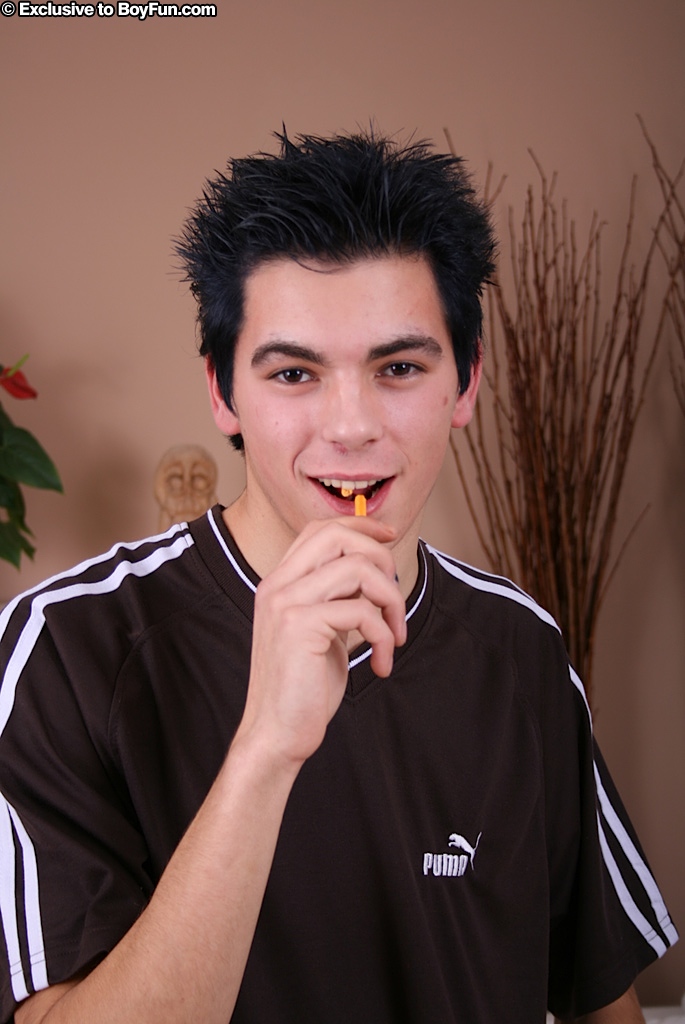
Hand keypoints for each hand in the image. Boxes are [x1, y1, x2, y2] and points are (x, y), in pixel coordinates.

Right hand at [235, 517, 406, 767]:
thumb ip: (338, 599)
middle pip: (337, 536)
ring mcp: (285, 603)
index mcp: (279, 584)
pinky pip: (361, 610)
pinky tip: (380, 664)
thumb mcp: (323, 632)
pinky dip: (383, 636)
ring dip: (391, 602)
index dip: (359, 526)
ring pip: (357, 569)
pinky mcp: (299, 625)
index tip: (390, 537)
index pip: (319, 530)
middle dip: (379, 558)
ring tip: (393, 637)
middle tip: (394, 598)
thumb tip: (375, 573)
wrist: (276, 734)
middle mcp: (276, 586)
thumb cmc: (304, 689)